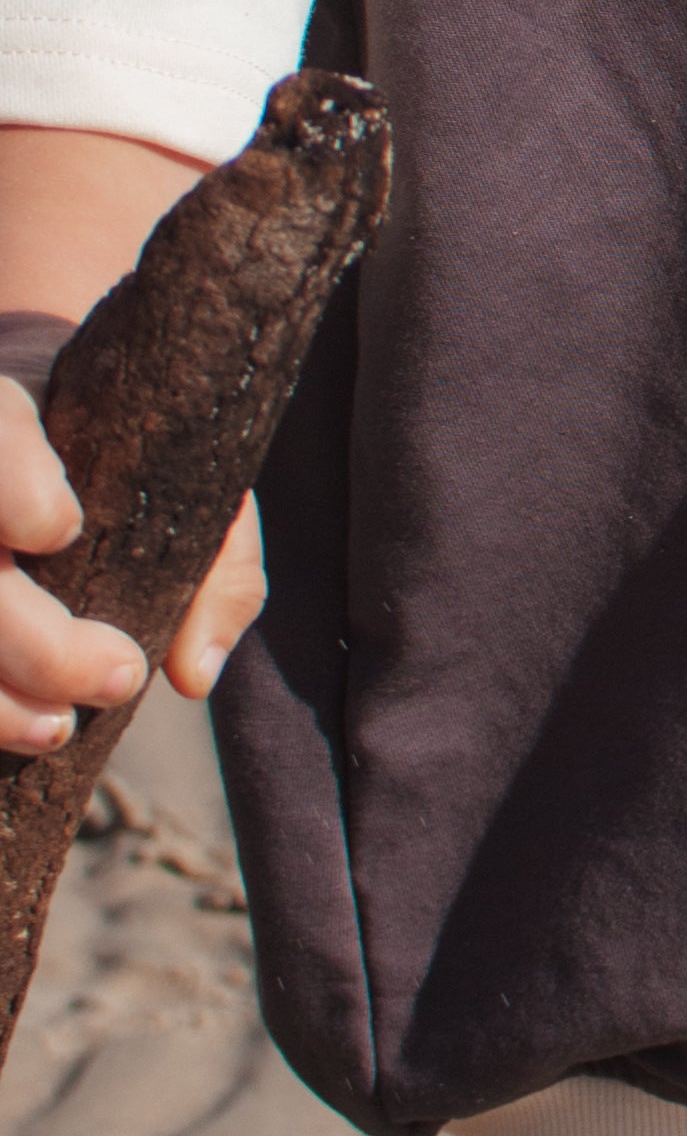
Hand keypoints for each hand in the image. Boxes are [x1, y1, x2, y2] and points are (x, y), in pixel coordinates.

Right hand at [0, 372, 262, 748]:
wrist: (36, 426)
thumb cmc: (124, 450)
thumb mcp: (188, 471)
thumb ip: (218, 559)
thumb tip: (194, 675)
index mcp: (8, 405)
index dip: (17, 489)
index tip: (63, 529)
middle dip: (38, 646)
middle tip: (123, 677)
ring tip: (61, 726)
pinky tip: (16, 729)